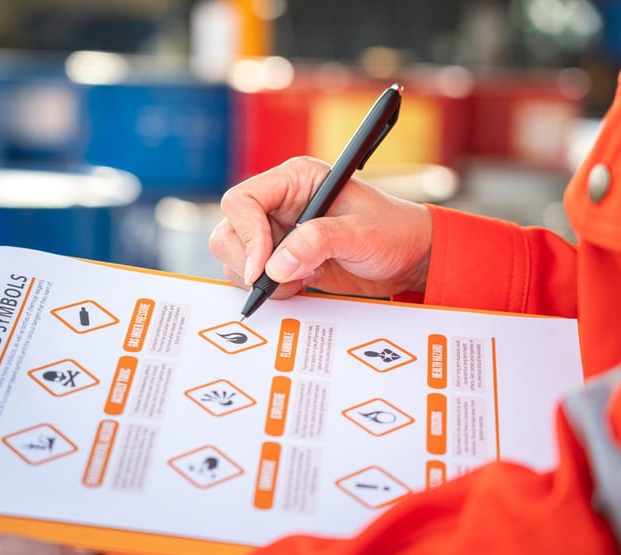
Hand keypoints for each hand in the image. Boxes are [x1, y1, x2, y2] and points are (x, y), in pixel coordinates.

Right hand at [209, 156, 432, 299]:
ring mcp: (276, 232)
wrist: (409, 258)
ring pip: (235, 258)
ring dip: (263, 279)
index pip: (243, 201)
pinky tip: (304, 282)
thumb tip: (276, 266)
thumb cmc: (393, 232)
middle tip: (282, 278)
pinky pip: (252, 277)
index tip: (263, 268)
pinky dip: (271, 289)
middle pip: (230, 232)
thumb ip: (318, 243)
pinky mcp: (279, 258)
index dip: (247, 236)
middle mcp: (278, 204)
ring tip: (305, 276)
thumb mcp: (361, 234)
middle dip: (249, 262)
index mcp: (295, 180)